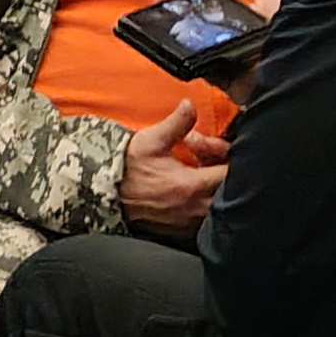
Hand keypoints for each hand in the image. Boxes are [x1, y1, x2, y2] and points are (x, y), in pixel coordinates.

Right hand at [116, 100, 225, 237]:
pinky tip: (192, 193)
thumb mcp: (151, 141)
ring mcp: (190, 223)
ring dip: (215, 190)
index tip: (214, 150)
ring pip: (220, 206)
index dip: (227, 158)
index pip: (231, 174)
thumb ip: (177, 122)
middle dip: (223, 173)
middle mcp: (196, 208)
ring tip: (197, 175)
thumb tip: (190, 104)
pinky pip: (207, 219)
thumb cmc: (127, 169)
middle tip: (205, 160)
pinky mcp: (183, 232)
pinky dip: (205, 205)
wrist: (105, 195)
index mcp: (192, 186)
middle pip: (229, 192)